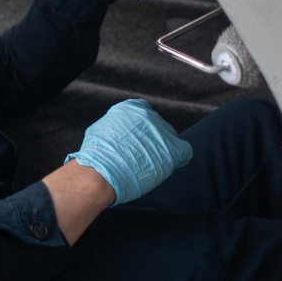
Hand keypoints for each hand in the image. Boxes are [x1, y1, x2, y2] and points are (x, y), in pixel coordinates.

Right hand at [65, 99, 191, 205]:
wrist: (101, 172)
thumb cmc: (96, 156)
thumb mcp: (101, 129)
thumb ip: (115, 126)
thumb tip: (118, 131)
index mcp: (130, 108)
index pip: (144, 110)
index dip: (142, 125)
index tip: (137, 137)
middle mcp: (148, 115)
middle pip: (158, 125)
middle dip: (152, 139)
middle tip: (141, 155)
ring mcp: (161, 131)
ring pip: (170, 138)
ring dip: (162, 149)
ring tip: (149, 164)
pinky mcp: (172, 149)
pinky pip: (184, 151)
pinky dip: (179, 157)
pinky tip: (167, 165)